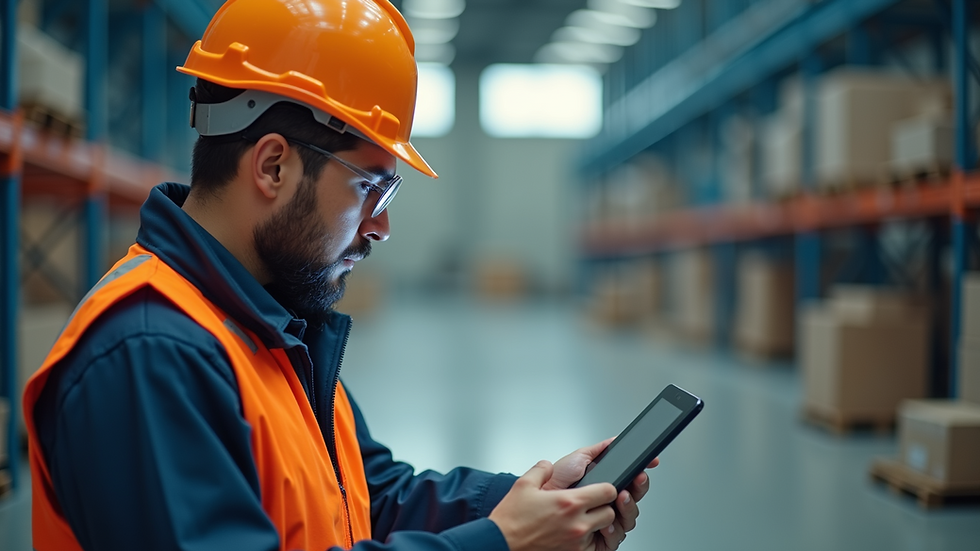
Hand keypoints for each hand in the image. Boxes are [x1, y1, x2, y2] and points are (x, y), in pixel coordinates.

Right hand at [489, 460, 617, 550]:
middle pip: (610, 513)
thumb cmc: (511, 519)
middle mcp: (577, 524)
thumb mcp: (524, 484)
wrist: (500, 543)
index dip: (606, 488)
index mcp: (570, 502)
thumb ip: (541, 469)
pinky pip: (591, 546)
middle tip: (589, 505)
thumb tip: (547, 465)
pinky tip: (572, 533)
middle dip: (603, 507)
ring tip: (578, 519)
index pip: (608, 491)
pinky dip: (586, 539)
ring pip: (602, 531)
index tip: (599, 488)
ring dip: (595, 524)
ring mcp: (576, 542)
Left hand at [543, 439, 658, 550]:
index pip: (630, 484)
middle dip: (638, 491)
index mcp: (605, 487)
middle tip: (634, 482)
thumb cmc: (553, 483)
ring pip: (628, 520)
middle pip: (633, 501)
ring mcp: (604, 523)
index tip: (641, 470)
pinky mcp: (599, 541)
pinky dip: (613, 531)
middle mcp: (607, 505)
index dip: (638, 478)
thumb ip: (599, 450)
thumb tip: (617, 440)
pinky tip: (607, 523)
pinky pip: (615, 539)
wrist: (536, 501)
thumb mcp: (578, 459)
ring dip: (628, 508)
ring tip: (620, 498)